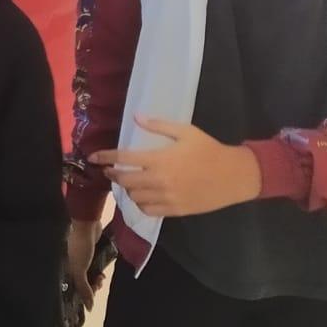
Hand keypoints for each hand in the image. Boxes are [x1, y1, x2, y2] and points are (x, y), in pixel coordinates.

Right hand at [65, 217, 104, 309]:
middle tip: (99, 283)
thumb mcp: (80, 270)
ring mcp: (81, 256)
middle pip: (82, 280)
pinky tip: (103, 269)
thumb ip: (84, 289)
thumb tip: (89, 308)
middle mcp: (72, 263)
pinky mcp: (90, 250)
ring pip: (89, 272)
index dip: (84, 293)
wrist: (87, 224)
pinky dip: (99, 267)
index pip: (74, 286)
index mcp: (66, 267)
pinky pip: (94, 263)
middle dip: (92, 285)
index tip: (93, 292)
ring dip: (96, 277)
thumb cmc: (80, 247)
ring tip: (102, 276)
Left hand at [91, 117, 261, 217]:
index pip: (123, 159)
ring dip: (126, 189)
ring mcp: (166, 198)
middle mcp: (159, 180)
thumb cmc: (209, 150)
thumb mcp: (186, 131)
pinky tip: (141, 196)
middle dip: (112, 174)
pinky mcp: (175, 210)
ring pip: (134, 197)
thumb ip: (159, 125)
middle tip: (109, 170)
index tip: (92, 157)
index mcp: (159, 159)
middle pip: (124, 180)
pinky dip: (140, 203)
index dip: (104, 157)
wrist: (234, 176)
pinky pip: (148, 210)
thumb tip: (136, 117)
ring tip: (126, 182)